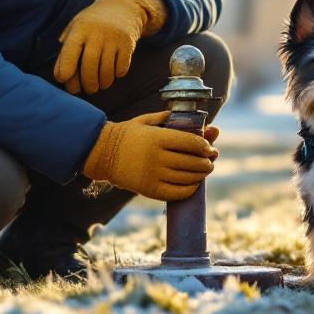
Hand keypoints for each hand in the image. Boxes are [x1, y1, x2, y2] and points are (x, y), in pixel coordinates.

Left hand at [54, 0, 166, 93]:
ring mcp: (114, 37)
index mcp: (81, 28)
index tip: (63, 79)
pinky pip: (122, 67)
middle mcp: (97, 32)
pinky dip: (117, 75)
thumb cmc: (93, 23)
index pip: (70, 49)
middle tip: (89, 90)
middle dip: (87, 83)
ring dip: (103, 83)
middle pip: (90, 64)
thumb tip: (60, 76)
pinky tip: (113, 73)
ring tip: (100, 85)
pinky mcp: (128, 43)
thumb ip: (66, 49)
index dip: (65, 66)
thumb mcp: (77, 27)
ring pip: (107, 69)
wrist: (124, 6)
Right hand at [82, 111, 216, 201]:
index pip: (191, 142)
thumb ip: (171, 120)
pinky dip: (190, 190)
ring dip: (201, 175)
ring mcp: (153, 175)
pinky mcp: (149, 190)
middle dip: (207, 162)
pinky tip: (193, 184)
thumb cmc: (128, 135)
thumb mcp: (147, 121)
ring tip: (205, 171)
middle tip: (211, 161)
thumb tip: (198, 123)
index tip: (210, 147)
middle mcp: (157, 157)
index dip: (205, 146)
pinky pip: (177, 193)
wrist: (102, 153)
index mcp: (158, 137)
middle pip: (193, 162)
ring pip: (188, 178)